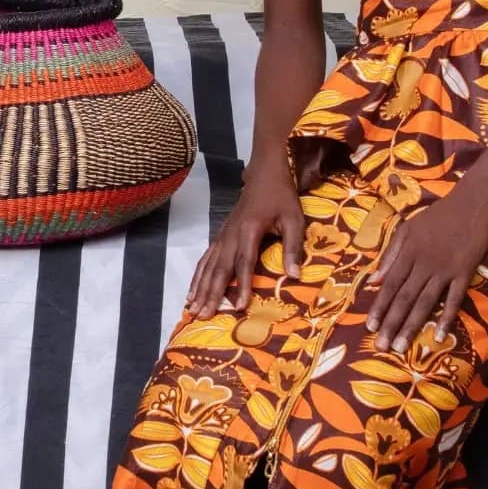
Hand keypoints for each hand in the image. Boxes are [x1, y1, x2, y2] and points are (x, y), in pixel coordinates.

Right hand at [186, 161, 304, 317]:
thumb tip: (295, 276)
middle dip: (211, 293)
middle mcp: (231, 234)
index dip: (242, 286)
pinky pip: (205, 258)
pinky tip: (192, 290)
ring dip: (200, 288)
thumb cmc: (281, 197)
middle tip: (203, 315)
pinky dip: (198, 275)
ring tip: (193, 308)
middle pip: (220, 268)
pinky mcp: (220, 235)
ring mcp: (223, 234)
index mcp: (250, 230)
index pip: (244, 262)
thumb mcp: (294, 219)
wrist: (263, 173)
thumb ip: (293, 247)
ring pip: (209, 265)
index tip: (239, 307)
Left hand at [368, 181, 487, 355]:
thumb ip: (390, 254)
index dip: (379, 307)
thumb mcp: (408, 228)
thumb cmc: (437, 215)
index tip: (370, 328)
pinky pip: (454, 298)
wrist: (471, 202)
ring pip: (424, 302)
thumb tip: (373, 280)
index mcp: (407, 252)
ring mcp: (444, 269)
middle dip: (391, 324)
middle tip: (382, 347)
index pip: (389, 285)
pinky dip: (446, 317)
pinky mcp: (464, 272)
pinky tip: (439, 335)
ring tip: (401, 346)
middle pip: (404, 298)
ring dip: (412, 326)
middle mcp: (423, 264)